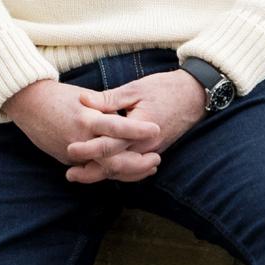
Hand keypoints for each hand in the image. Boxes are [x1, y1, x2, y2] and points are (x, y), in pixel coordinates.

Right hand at [2, 77, 164, 181]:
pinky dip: (113, 171)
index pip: (116, 128)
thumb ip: (106, 108)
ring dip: (129, 172)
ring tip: (149, 166)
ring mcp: (72, 154)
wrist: (28, 104)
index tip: (156, 129)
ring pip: (105, 170)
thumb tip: (127, 116)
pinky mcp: (68, 161)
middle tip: (157, 158)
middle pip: (113, 160)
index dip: (137, 130)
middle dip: (137, 164)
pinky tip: (130, 169)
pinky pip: (94, 170)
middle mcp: (80, 140)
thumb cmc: (58, 96)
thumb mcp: (84, 97)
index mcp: (86, 119)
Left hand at [63, 68, 207, 184]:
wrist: (195, 95)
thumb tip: (83, 100)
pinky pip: (133, 167)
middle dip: (91, 172)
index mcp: (139, 129)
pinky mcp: (154, 151)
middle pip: (115, 165)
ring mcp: (151, 151)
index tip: (69, 149)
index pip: (110, 145)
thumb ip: (109, 99)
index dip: (88, 149)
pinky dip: (118, 172)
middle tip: (69, 174)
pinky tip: (104, 171)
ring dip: (102, 175)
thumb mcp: (135, 89)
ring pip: (124, 170)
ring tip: (81, 176)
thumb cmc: (164, 88)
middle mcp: (146, 146)